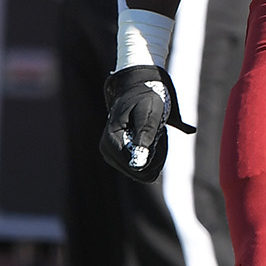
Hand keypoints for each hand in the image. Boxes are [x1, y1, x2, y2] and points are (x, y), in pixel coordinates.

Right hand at [101, 64, 191, 179]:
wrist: (136, 92)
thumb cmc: (145, 99)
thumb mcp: (150, 112)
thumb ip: (145, 134)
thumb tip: (139, 161)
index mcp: (111, 139)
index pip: (135, 166)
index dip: (153, 156)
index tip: (158, 134)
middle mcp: (107, 151)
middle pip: (140, 173)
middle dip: (155, 157)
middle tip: (158, 134)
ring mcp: (112, 156)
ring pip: (143, 173)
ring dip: (155, 156)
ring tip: (154, 135)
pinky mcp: (119, 159)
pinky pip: (142, 170)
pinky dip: (152, 157)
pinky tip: (151, 141)